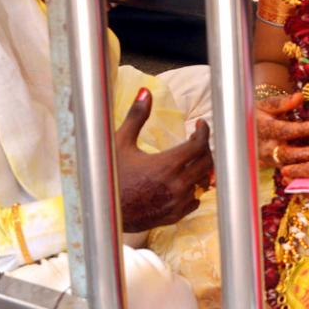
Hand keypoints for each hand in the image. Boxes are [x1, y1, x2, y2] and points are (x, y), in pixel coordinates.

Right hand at [116, 88, 213, 231]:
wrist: (101, 212)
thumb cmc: (108, 176)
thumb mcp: (120, 143)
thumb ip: (136, 116)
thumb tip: (145, 92)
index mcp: (166, 165)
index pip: (199, 145)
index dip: (203, 132)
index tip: (199, 125)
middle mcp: (176, 185)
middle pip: (207, 163)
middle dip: (204, 148)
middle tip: (195, 139)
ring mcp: (176, 203)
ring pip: (203, 183)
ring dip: (200, 168)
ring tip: (190, 159)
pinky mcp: (173, 216)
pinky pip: (195, 200)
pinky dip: (194, 188)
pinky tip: (183, 180)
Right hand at [256, 92, 308, 168]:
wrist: (244, 134)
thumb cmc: (258, 116)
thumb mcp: (266, 106)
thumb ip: (282, 103)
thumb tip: (299, 96)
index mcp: (265, 130)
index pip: (285, 131)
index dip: (303, 129)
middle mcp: (268, 149)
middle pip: (291, 154)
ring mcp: (273, 161)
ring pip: (294, 167)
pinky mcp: (279, 169)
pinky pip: (295, 174)